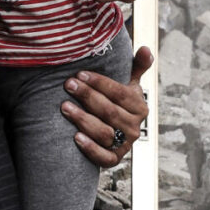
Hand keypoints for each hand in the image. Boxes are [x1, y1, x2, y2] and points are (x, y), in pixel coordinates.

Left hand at [64, 45, 152, 167]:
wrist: (114, 134)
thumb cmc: (117, 103)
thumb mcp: (129, 85)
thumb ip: (137, 67)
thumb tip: (145, 49)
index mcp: (140, 107)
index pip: (120, 93)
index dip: (100, 83)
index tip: (80, 74)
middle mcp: (135, 127)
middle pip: (110, 111)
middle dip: (88, 97)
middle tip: (68, 85)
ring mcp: (125, 145)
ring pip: (104, 132)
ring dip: (83, 120)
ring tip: (65, 107)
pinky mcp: (114, 160)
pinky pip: (103, 157)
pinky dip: (90, 148)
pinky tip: (75, 137)